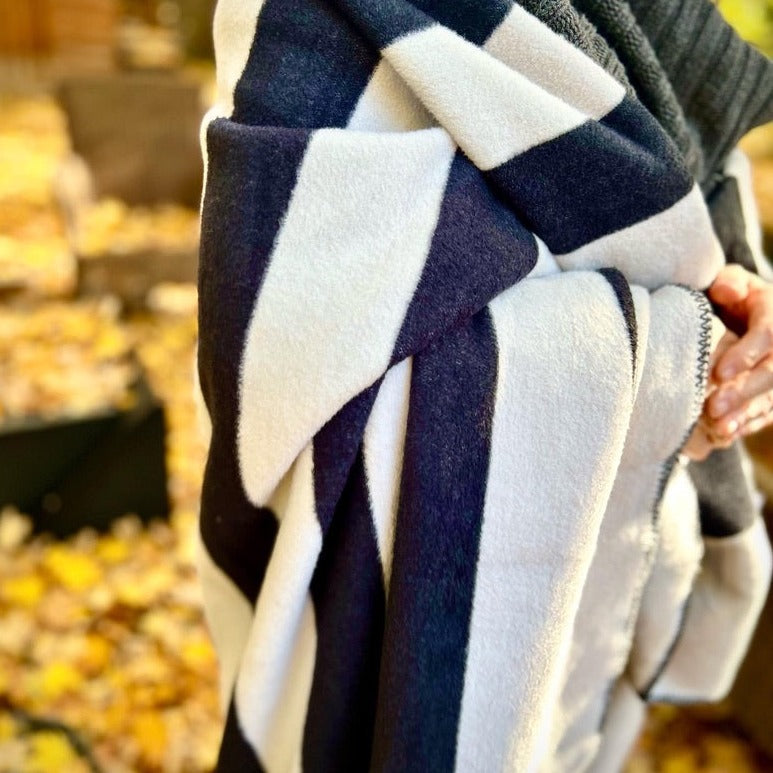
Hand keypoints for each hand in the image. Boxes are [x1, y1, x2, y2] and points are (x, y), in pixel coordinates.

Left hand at [685, 265, 772, 460]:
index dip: (746, 355)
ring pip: (772, 396)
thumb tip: (724, 291)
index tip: (719, 373)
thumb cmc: (735, 296)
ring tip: (720, 429)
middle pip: (772, 372)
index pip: (769, 334)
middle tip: (713, 408)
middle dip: (744, 392)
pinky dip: (749, 423)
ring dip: (746, 414)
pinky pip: (769, 411)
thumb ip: (729, 283)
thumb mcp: (733, 281)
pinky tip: (727, 435)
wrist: (750, 312)